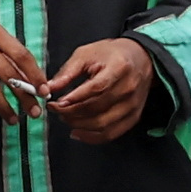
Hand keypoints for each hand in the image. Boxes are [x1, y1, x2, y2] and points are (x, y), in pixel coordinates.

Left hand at [41, 36, 161, 142]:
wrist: (141, 59)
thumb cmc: (112, 55)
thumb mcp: (87, 54)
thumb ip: (68, 71)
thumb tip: (49, 88)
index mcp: (119, 69)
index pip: (96, 89)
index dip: (74, 99)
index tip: (56, 102)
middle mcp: (129, 89)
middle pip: (97, 109)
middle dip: (71, 113)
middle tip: (56, 109)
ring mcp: (132, 106)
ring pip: (102, 125)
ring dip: (79, 125)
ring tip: (65, 118)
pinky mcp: (133, 117)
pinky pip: (111, 134)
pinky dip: (92, 137)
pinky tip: (77, 132)